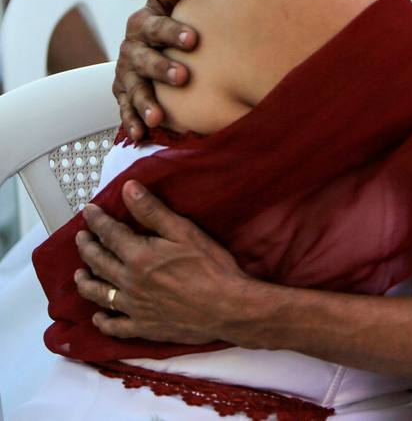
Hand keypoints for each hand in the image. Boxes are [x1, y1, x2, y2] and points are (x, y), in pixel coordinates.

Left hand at [74, 181, 245, 344]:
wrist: (227, 307)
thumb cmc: (211, 266)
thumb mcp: (185, 232)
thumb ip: (153, 211)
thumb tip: (128, 189)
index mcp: (139, 256)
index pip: (110, 234)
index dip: (97, 220)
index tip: (88, 210)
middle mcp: (129, 282)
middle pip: (99, 263)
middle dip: (87, 247)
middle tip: (80, 238)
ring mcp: (134, 307)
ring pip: (100, 294)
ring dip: (86, 283)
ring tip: (79, 275)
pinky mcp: (144, 327)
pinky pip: (115, 326)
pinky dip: (104, 321)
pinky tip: (99, 317)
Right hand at [113, 0, 198, 139]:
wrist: (148, 42)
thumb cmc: (167, 19)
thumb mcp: (168, 2)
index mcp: (144, 24)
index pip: (158, 26)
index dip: (174, 32)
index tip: (194, 39)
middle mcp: (132, 49)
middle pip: (145, 60)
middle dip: (162, 69)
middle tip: (183, 77)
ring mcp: (127, 74)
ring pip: (135, 89)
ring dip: (145, 103)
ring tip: (158, 117)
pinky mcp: (124, 95)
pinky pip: (126, 110)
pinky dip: (132, 122)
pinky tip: (142, 135)